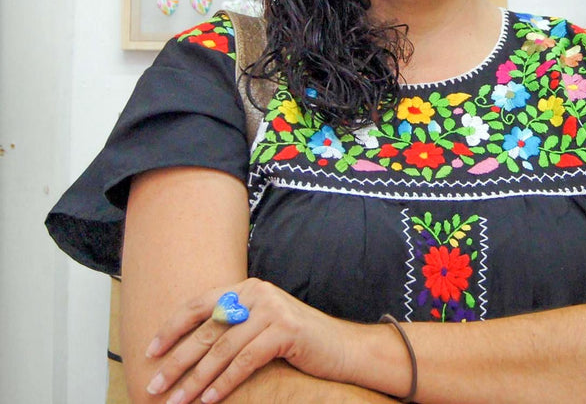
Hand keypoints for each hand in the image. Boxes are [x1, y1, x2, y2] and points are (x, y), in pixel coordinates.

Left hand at [144, 278, 352, 403]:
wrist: (342, 348)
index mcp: (248, 288)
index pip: (199, 305)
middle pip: (207, 330)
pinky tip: (209, 400)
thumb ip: (233, 327)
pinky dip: (224, 384)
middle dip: (176, 362)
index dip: (171, 328)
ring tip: (177, 401)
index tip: (149, 352)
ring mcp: (273, 311)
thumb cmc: (297, 343)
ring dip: (195, 380)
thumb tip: (188, 350)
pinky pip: (245, 362)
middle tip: (154, 385)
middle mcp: (258, 294)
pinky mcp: (285, 331)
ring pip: (222, 350)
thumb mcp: (261, 326)